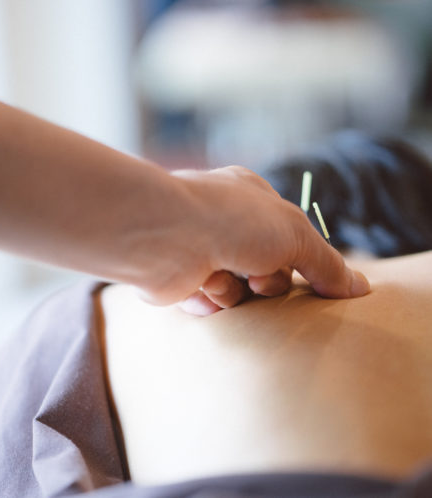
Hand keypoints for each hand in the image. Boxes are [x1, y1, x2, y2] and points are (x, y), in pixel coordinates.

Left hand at [148, 166, 369, 314]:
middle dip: (267, 281)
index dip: (300, 260)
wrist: (166, 236)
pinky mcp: (180, 279)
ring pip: (239, 292)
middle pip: (266, 270)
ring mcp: (201, 251)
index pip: (288, 236)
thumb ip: (326, 264)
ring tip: (221, 278)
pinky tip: (201, 287)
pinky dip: (210, 301)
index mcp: (251, 199)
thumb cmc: (231, 221)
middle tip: (259, 278)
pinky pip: (210, 305)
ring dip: (237, 292)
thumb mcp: (295, 234)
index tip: (315, 282)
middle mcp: (224, 223)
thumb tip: (358, 288)